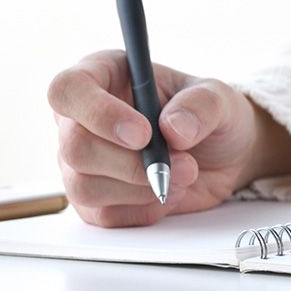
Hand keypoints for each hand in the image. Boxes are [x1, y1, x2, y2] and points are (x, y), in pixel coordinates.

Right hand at [48, 51, 266, 226]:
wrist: (222, 155)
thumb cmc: (208, 114)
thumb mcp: (219, 97)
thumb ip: (201, 105)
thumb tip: (174, 128)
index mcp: (102, 75)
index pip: (68, 89)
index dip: (99, 114)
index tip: (143, 134)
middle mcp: (81, 119)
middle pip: (74, 147)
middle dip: (133, 163)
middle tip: (183, 162)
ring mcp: (82, 163)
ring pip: (84, 186)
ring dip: (141, 188)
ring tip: (185, 174)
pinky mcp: (93, 200)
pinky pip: (103, 215)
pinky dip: (143, 209)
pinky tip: (170, 192)